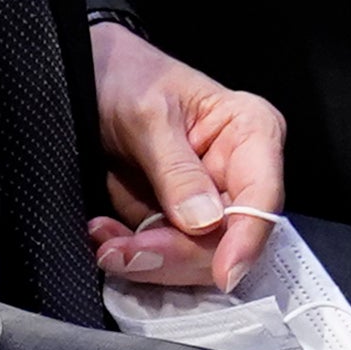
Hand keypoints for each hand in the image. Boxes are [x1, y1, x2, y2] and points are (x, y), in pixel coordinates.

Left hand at [89, 19, 284, 291]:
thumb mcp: (148, 114)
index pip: (262, 196)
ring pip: (195, 259)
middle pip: (228, 240)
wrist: (89, 77)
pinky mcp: (174, 221)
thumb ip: (175, 169)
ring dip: (147, 260)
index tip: (223, 273)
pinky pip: (163, 255)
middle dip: (176, 255)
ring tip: (105, 241)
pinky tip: (104, 235)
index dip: (246, 238)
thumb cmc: (127, 76)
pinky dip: (132, 255)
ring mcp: (207, 203)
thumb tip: (205, 223)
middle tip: (123, 251)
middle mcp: (237, 174)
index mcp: (251, 133)